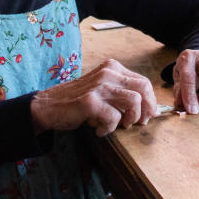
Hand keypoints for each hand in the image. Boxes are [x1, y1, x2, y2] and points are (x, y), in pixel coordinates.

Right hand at [31, 59, 157, 136]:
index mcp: (112, 67)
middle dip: (146, 109)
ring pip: (133, 101)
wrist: (47, 106)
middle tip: (139, 122)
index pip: (143, 81)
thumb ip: (121, 92)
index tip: (148, 114)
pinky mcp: (90, 101)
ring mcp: (99, 86)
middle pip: (144, 88)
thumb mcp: (102, 88)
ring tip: (119, 125)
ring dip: (130, 119)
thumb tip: (148, 107)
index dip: (150, 100)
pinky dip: (109, 128)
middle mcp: (108, 73)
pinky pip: (114, 117)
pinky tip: (100, 130)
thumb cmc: (77, 100)